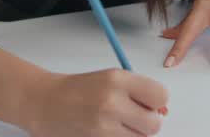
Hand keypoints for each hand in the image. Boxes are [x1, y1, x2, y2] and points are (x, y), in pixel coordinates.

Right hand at [21, 69, 167, 136]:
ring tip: (117, 124)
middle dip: (147, 122)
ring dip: (134, 134)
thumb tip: (163, 111)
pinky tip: (107, 132)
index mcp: (118, 79)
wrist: (45, 103)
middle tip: (132, 117)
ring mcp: (103, 126)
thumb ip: (139, 91)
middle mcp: (112, 102)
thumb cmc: (80, 90)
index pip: (161, 96)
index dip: (157, 102)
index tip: (148, 103)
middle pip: (154, 124)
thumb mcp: (111, 79)